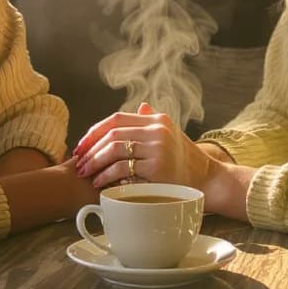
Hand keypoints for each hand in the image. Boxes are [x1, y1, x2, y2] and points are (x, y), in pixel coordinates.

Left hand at [73, 103, 211, 190]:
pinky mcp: (157, 168)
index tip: (81, 145)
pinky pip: (123, 170)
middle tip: (79, 162)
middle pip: (112, 135)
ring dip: (95, 163)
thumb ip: (153, 121)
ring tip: (86, 173)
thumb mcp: (171, 134)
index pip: (116, 119)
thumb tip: (141, 106)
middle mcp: (157, 131)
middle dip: (91, 150)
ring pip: (115, 150)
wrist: (209, 180)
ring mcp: (158, 149)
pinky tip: (100, 182)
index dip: (94, 131)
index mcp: (156, 120)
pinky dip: (107, 176)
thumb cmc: (185, 159)